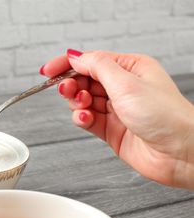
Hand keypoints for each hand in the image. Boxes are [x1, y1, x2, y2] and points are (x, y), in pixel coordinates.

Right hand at [40, 49, 193, 189]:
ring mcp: (116, 110)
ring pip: (83, 101)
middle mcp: (123, 88)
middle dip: (72, 85)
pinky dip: (81, 119)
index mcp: (131, 68)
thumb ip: (97, 67)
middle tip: (66, 90)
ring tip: (83, 107)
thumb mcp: (126, 83)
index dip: (67, 64)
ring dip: (77, 104)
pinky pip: (87, 120)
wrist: (179, 152)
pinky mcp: (111, 130)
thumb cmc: (165, 116)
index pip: (91, 61)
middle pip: (84, 81)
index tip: (48, 70)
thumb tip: (75, 56)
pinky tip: (85, 119)